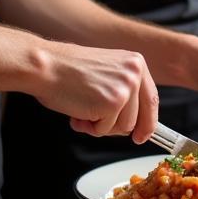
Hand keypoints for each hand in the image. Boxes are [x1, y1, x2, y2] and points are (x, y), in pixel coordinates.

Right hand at [36, 42, 159, 143]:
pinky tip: (77, 111)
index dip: (148, 122)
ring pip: (123, 127)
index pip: (151, 99)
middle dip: (116, 127)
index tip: (142, 136)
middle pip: (138, 118)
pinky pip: (105, 129)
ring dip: (100, 126)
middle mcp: (135, 73)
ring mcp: (126, 88)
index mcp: (136, 62)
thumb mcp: (107, 72)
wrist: (46, 66)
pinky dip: (89, 126)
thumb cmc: (67, 70)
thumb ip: (123, 89)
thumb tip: (134, 121)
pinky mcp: (113, 102)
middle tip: (95, 123)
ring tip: (83, 109)